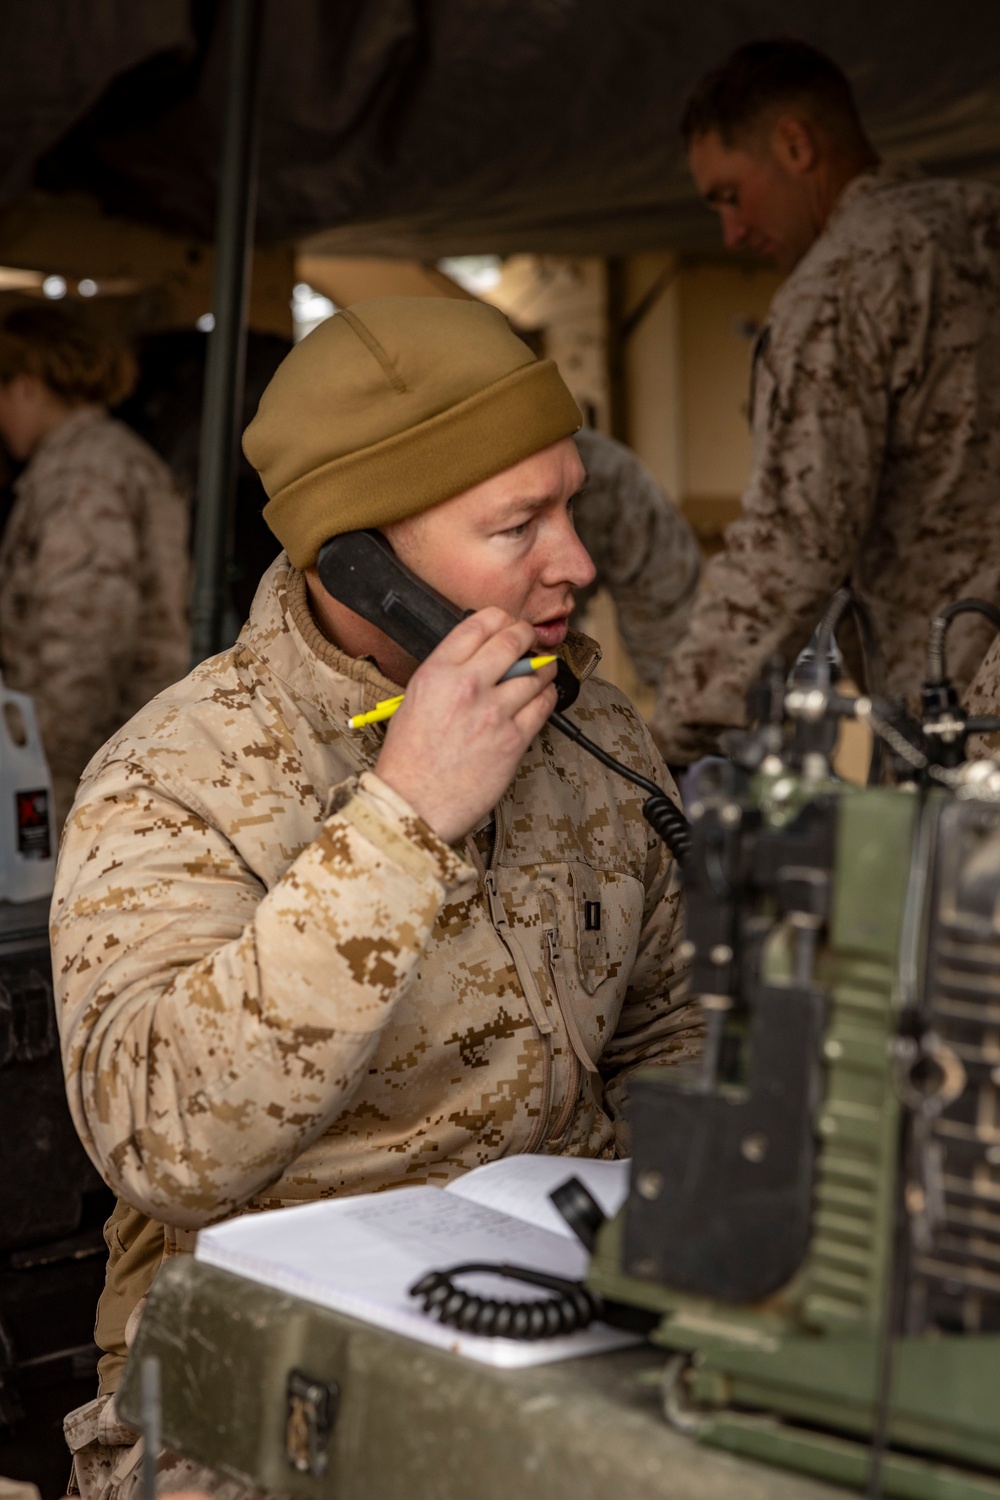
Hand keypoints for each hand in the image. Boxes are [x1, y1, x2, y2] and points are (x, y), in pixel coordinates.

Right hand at [374, 609, 557, 843]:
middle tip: (529, 642)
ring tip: (542, 669)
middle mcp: (467, 686)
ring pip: (536, 673)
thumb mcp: (414, 699)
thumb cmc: (409, 758)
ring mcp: (493, 713)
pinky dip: (547, 696)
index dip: (500, 619)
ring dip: (543, 667)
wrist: (413, 803)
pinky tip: (542, 696)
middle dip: (526, 636)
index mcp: (437, 672)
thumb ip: (447, 673)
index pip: (479, 624)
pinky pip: (543, 705)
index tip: (507, 624)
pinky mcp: (513, 740)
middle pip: (513, 640)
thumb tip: (477, 657)